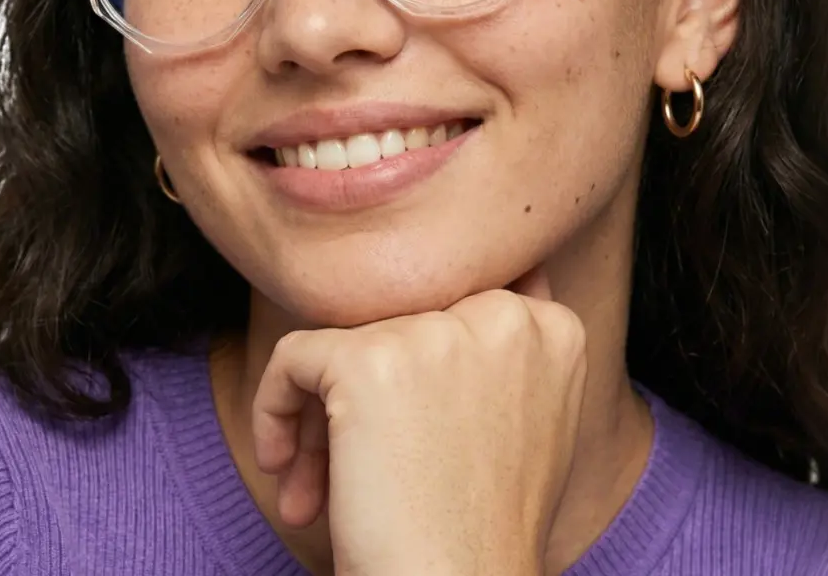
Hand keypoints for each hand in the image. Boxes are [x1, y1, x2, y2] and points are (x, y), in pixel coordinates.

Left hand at [251, 266, 587, 575]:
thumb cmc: (484, 527)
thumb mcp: (532, 422)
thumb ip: (506, 350)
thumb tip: (459, 299)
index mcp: (553, 329)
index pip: (466, 299)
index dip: (426, 361)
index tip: (412, 428)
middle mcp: (504, 315)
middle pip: (402, 320)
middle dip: (373, 389)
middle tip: (358, 461)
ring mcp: (436, 333)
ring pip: (348, 341)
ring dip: (324, 415)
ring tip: (319, 486)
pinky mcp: (368, 360)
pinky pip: (294, 356)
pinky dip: (274, 407)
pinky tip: (283, 467)